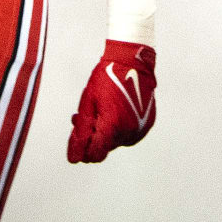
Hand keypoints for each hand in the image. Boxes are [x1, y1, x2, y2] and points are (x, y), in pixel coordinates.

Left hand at [67, 41, 156, 162]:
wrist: (131, 62)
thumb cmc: (106, 80)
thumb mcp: (87, 104)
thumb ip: (81, 133)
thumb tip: (74, 158)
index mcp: (112, 127)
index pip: (96, 154)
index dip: (84, 150)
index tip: (77, 141)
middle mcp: (129, 132)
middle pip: (105, 147)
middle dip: (92, 136)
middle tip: (82, 118)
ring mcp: (140, 129)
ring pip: (117, 141)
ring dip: (105, 131)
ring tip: (98, 111)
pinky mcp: (147, 124)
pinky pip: (129, 133)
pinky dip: (118, 127)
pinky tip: (113, 110)